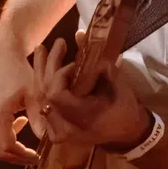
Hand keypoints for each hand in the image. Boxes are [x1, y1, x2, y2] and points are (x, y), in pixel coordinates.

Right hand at [0, 45, 41, 163]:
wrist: (2, 54)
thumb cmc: (20, 72)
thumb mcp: (34, 93)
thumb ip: (38, 117)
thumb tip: (45, 137)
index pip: (7, 147)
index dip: (22, 156)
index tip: (37, 158)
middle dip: (16, 157)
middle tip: (33, 157)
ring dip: (11, 146)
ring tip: (29, 144)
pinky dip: (7, 134)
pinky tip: (21, 122)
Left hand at [32, 36, 151, 149]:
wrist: (127, 131)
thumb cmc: (125, 108)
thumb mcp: (117, 84)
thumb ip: (98, 61)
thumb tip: (80, 35)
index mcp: (83, 118)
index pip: (55, 94)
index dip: (61, 76)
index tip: (74, 66)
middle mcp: (67, 128)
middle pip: (44, 94)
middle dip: (49, 68)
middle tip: (58, 48)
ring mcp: (59, 133)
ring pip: (39, 100)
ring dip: (41, 73)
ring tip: (42, 51)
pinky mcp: (55, 132)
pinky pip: (42, 107)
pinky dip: (41, 88)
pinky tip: (42, 72)